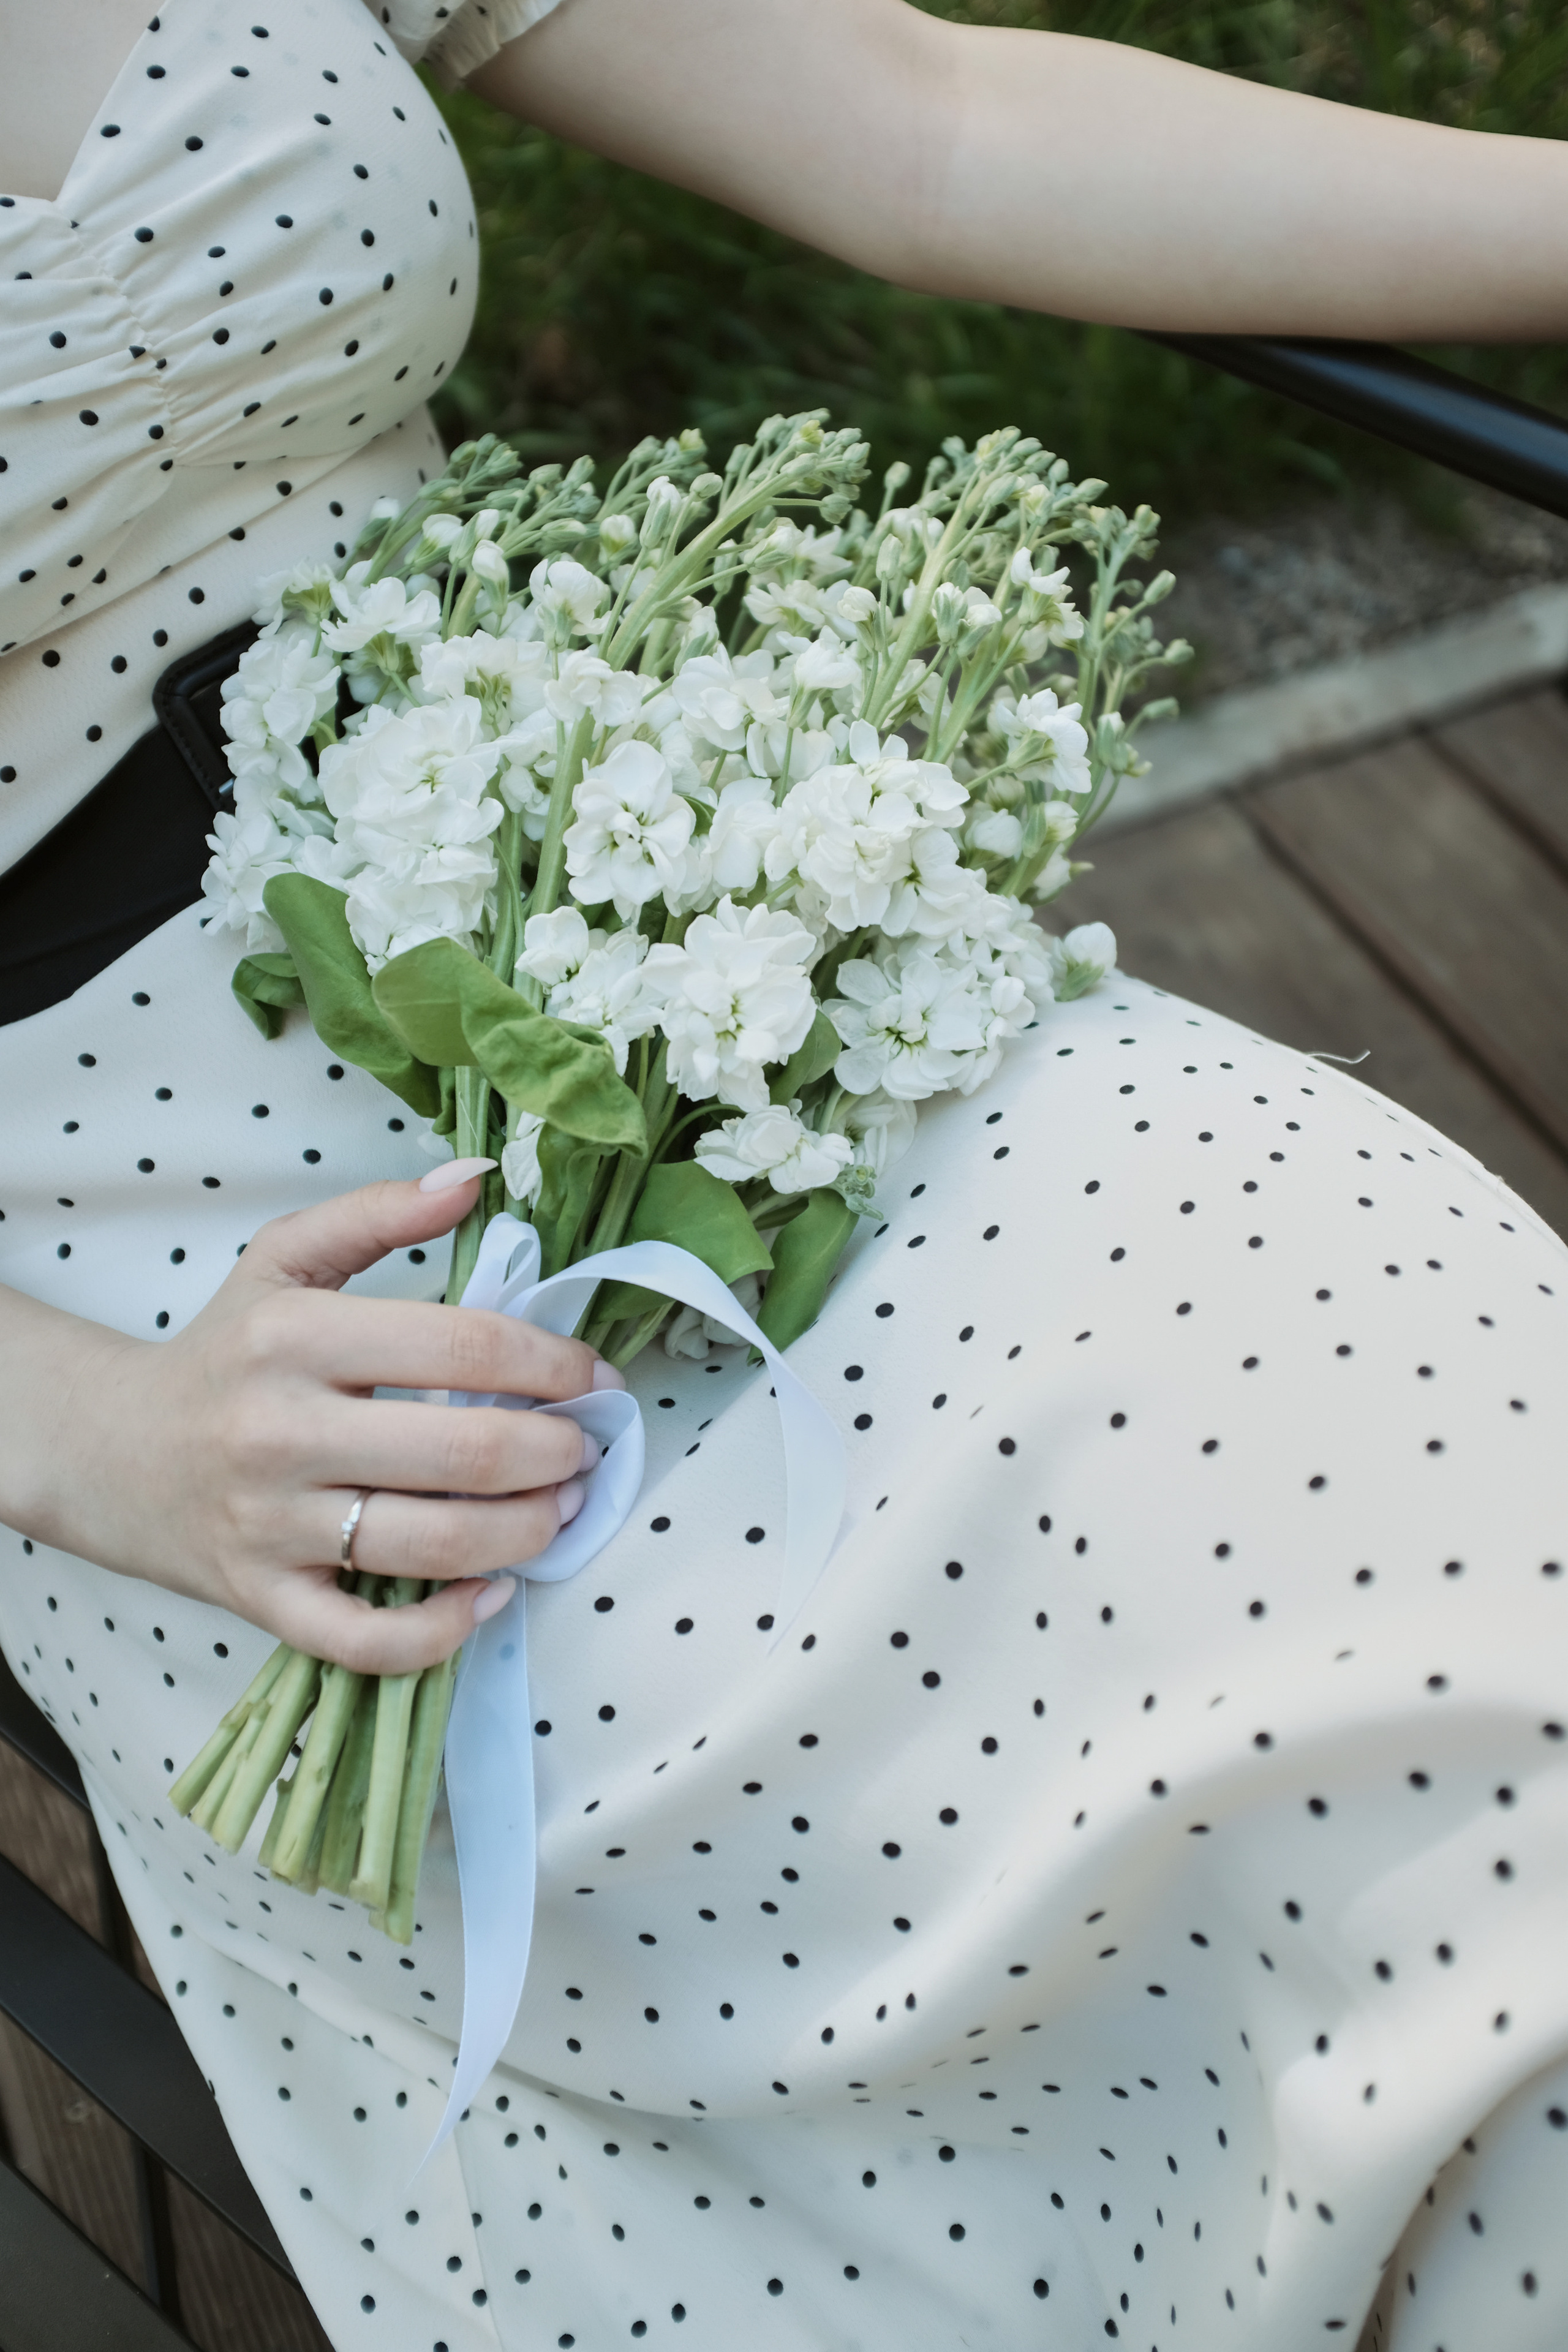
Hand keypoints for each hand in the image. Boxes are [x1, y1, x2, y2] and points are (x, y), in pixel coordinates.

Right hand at [2, 1163, 621, 1670]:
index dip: (553, 1362)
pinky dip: (444, 1631)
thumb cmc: (224, 1351)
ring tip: (560, 1508)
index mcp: (294, 1337)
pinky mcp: (262, 1600)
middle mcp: (280, 1433)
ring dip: (525, 1533)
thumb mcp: (285, 1259)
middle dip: (556, 1452)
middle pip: (463, 1452)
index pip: (463, 1346)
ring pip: (432, 1547)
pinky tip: (491, 1594)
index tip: (591, 1375)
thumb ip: (379, 1213)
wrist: (109, 1452)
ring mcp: (271, 1526)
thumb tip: (472, 1178)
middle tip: (586, 1447)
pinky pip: (367, 1640)